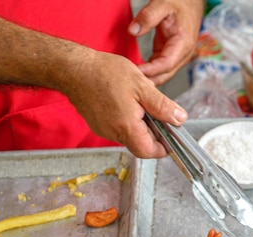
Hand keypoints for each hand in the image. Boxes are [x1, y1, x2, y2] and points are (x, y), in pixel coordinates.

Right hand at [62, 49, 187, 158]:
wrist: (72, 68)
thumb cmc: (104, 73)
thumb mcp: (142, 86)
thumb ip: (162, 106)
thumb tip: (179, 119)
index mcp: (127, 127)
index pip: (149, 152)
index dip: (163, 147)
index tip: (171, 136)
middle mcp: (113, 133)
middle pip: (140, 144)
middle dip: (153, 131)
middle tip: (156, 110)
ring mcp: (104, 130)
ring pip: (130, 135)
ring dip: (140, 122)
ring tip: (138, 100)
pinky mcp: (98, 124)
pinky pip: (118, 127)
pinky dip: (127, 118)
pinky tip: (126, 100)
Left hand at [129, 0, 204, 84]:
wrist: (190, 1)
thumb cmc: (180, 2)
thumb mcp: (162, 4)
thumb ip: (148, 17)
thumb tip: (133, 31)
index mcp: (183, 44)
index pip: (166, 65)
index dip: (150, 71)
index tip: (134, 72)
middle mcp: (182, 54)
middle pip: (165, 75)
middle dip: (148, 79)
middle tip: (128, 79)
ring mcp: (177, 56)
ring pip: (162, 74)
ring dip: (148, 77)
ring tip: (129, 77)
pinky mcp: (170, 54)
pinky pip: (159, 67)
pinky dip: (148, 71)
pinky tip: (136, 70)